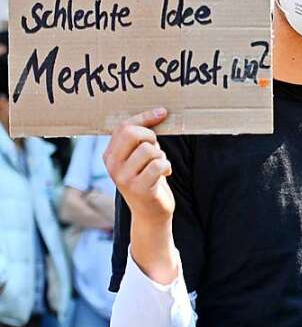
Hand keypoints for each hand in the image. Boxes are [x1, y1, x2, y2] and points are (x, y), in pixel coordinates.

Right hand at [103, 108, 176, 282]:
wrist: (150, 214)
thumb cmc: (149, 180)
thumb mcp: (140, 158)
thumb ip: (142, 140)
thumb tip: (159, 113)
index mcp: (110, 155)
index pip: (124, 127)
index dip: (145, 117)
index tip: (163, 112)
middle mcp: (112, 166)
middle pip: (133, 134)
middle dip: (152, 137)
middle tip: (157, 150)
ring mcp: (123, 178)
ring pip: (149, 150)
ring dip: (161, 155)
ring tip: (159, 167)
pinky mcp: (139, 189)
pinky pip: (158, 165)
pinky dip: (166, 166)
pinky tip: (165, 174)